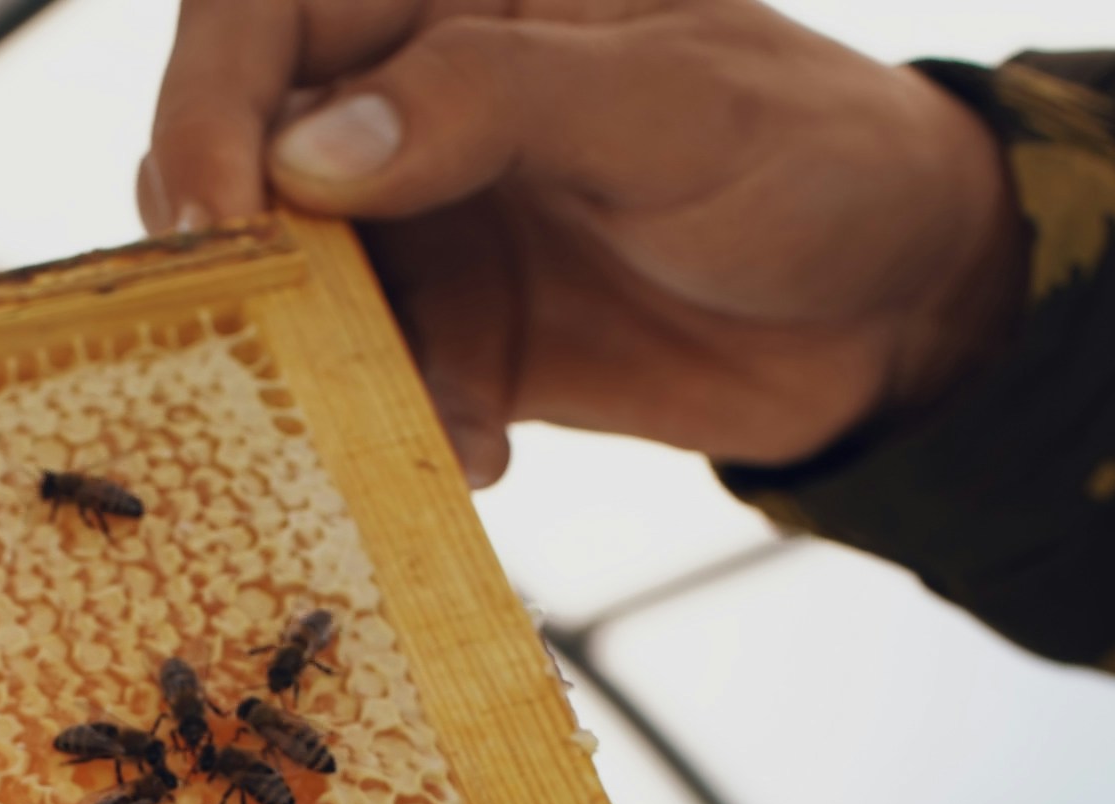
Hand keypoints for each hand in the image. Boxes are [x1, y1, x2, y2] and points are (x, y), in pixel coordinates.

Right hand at [142, 0, 1024, 478]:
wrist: (904, 306)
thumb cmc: (816, 151)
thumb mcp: (674, 104)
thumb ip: (493, 103)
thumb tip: (310, 151)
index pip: (269, 9)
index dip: (209, 97)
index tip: (212, 209)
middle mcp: (413, 94)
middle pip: (238, 151)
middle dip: (240, 254)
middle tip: (271, 336)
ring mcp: (425, 219)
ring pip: (288, 284)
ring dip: (320, 364)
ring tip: (412, 410)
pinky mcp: (452, 335)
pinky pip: (368, 384)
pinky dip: (401, 427)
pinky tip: (481, 449)